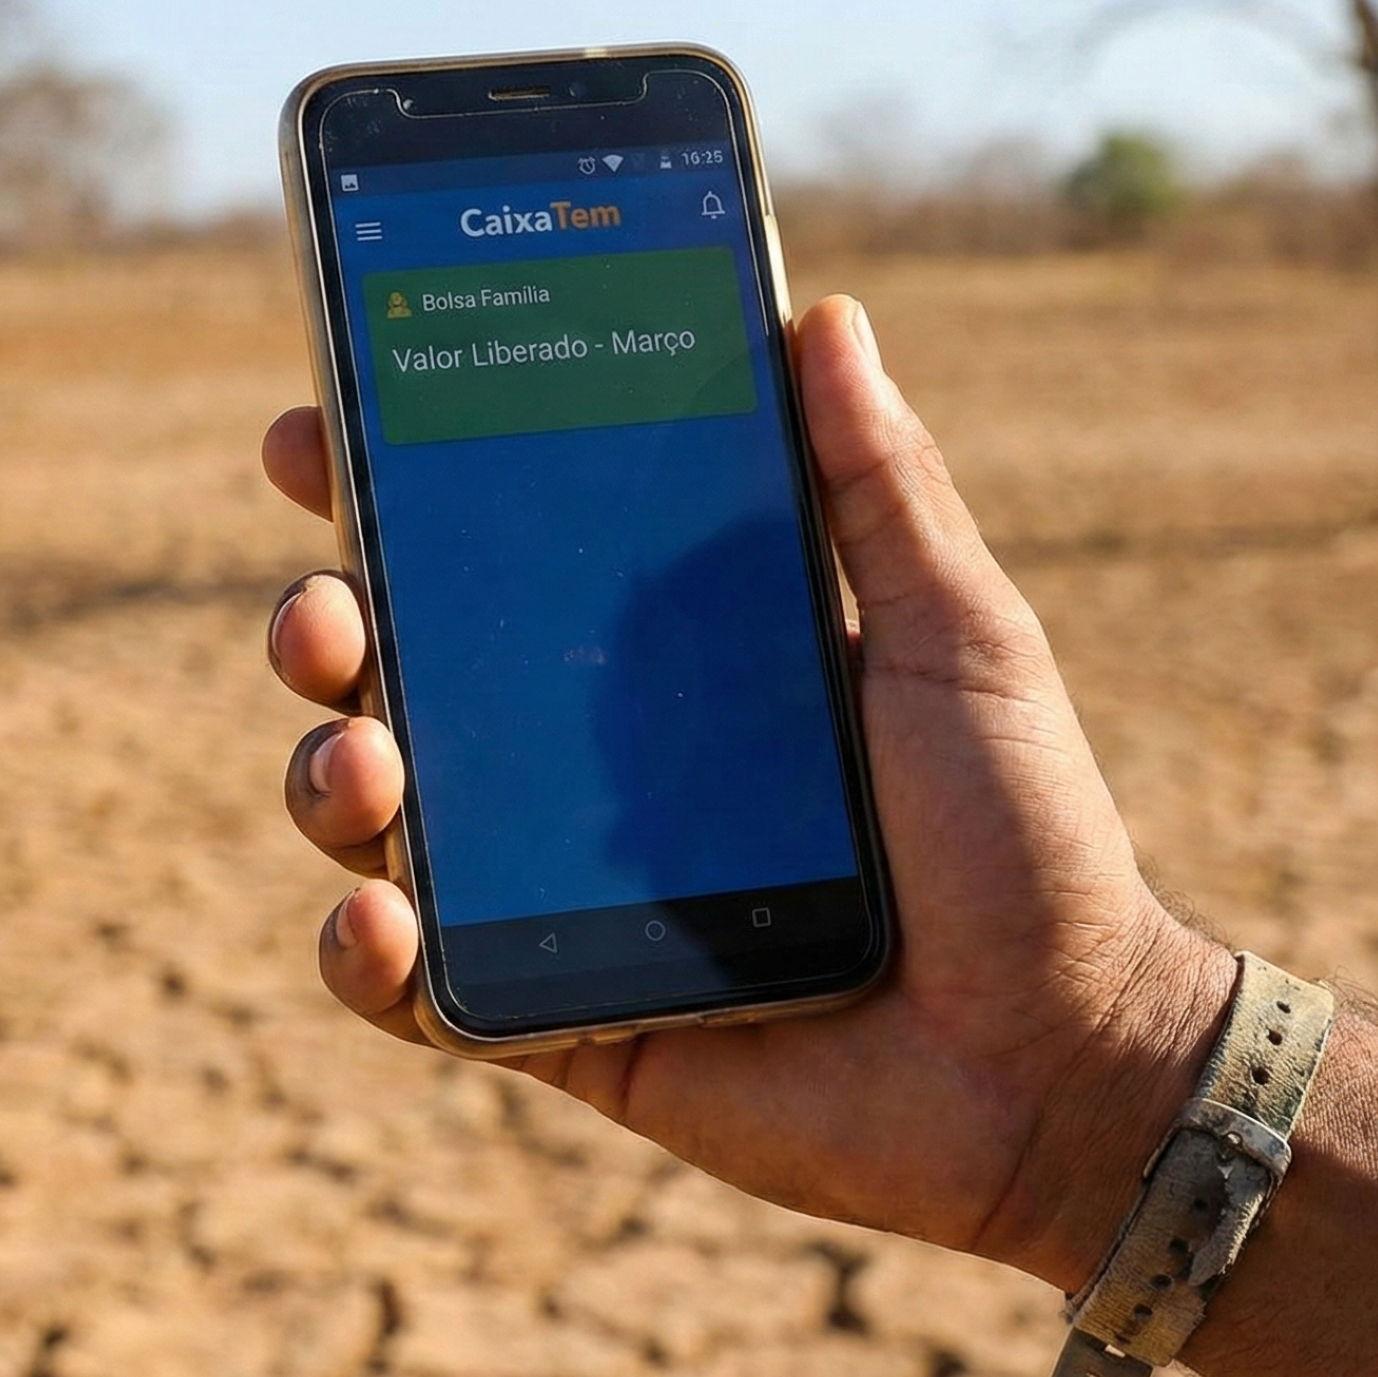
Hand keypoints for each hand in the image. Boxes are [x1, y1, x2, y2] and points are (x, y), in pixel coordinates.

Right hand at [261, 295, 1233, 1288]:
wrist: (1060, 1062)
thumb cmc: (1027, 838)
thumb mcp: (961, 638)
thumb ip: (883, 488)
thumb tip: (823, 314)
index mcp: (667, 658)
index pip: (497, 549)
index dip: (389, 487)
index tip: (317, 428)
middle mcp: (586, 762)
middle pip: (399, 671)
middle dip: (323, 622)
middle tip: (322, 611)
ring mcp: (560, 892)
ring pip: (381, 818)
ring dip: (327, 776)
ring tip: (360, 761)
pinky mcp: (559, 1018)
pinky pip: (415, 990)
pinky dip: (366, 957)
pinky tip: (376, 920)